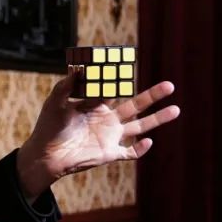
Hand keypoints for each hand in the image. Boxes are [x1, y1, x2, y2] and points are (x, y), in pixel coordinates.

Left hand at [16, 72, 180, 197]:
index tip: (130, 66)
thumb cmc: (48, 127)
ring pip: (140, 127)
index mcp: (96, 105)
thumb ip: (66, 86)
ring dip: (158, 119)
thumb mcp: (55, 103)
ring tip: (176, 109)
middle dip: (152, 96)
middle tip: (170, 85)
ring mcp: (111, 137)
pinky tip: (148, 142)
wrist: (45, 155)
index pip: (115, 90)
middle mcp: (107, 120)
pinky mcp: (110, 154)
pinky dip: (140, 149)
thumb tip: (77, 67)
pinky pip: (130, 153)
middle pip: (135, 105)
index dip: (123, 80)